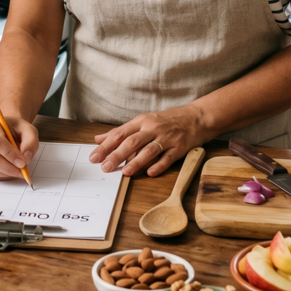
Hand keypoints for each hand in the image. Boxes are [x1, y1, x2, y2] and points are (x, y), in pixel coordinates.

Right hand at [0, 114, 38, 180]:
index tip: (23, 162)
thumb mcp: (28, 130)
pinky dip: (1, 175)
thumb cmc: (16, 130)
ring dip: (6, 173)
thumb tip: (26, 158)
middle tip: (22, 170)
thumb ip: (30, 142)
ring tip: (18, 170)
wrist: (7, 131)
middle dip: (9, 167)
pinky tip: (10, 170)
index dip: (10, 154)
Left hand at [89, 105, 204, 176]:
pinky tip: (150, 173)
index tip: (94, 157)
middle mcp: (153, 128)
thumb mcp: (143, 121)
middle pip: (132, 142)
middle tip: (105, 167)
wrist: (196, 117)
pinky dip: (159, 165)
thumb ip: (121, 132)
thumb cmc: (167, 121)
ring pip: (149, 150)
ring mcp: (167, 138)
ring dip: (136, 161)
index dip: (106, 146)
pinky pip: (168, 157)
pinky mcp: (180, 147)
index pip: (120, 133)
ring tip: (125, 172)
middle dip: (117, 155)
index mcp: (141, 121)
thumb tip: (98, 139)